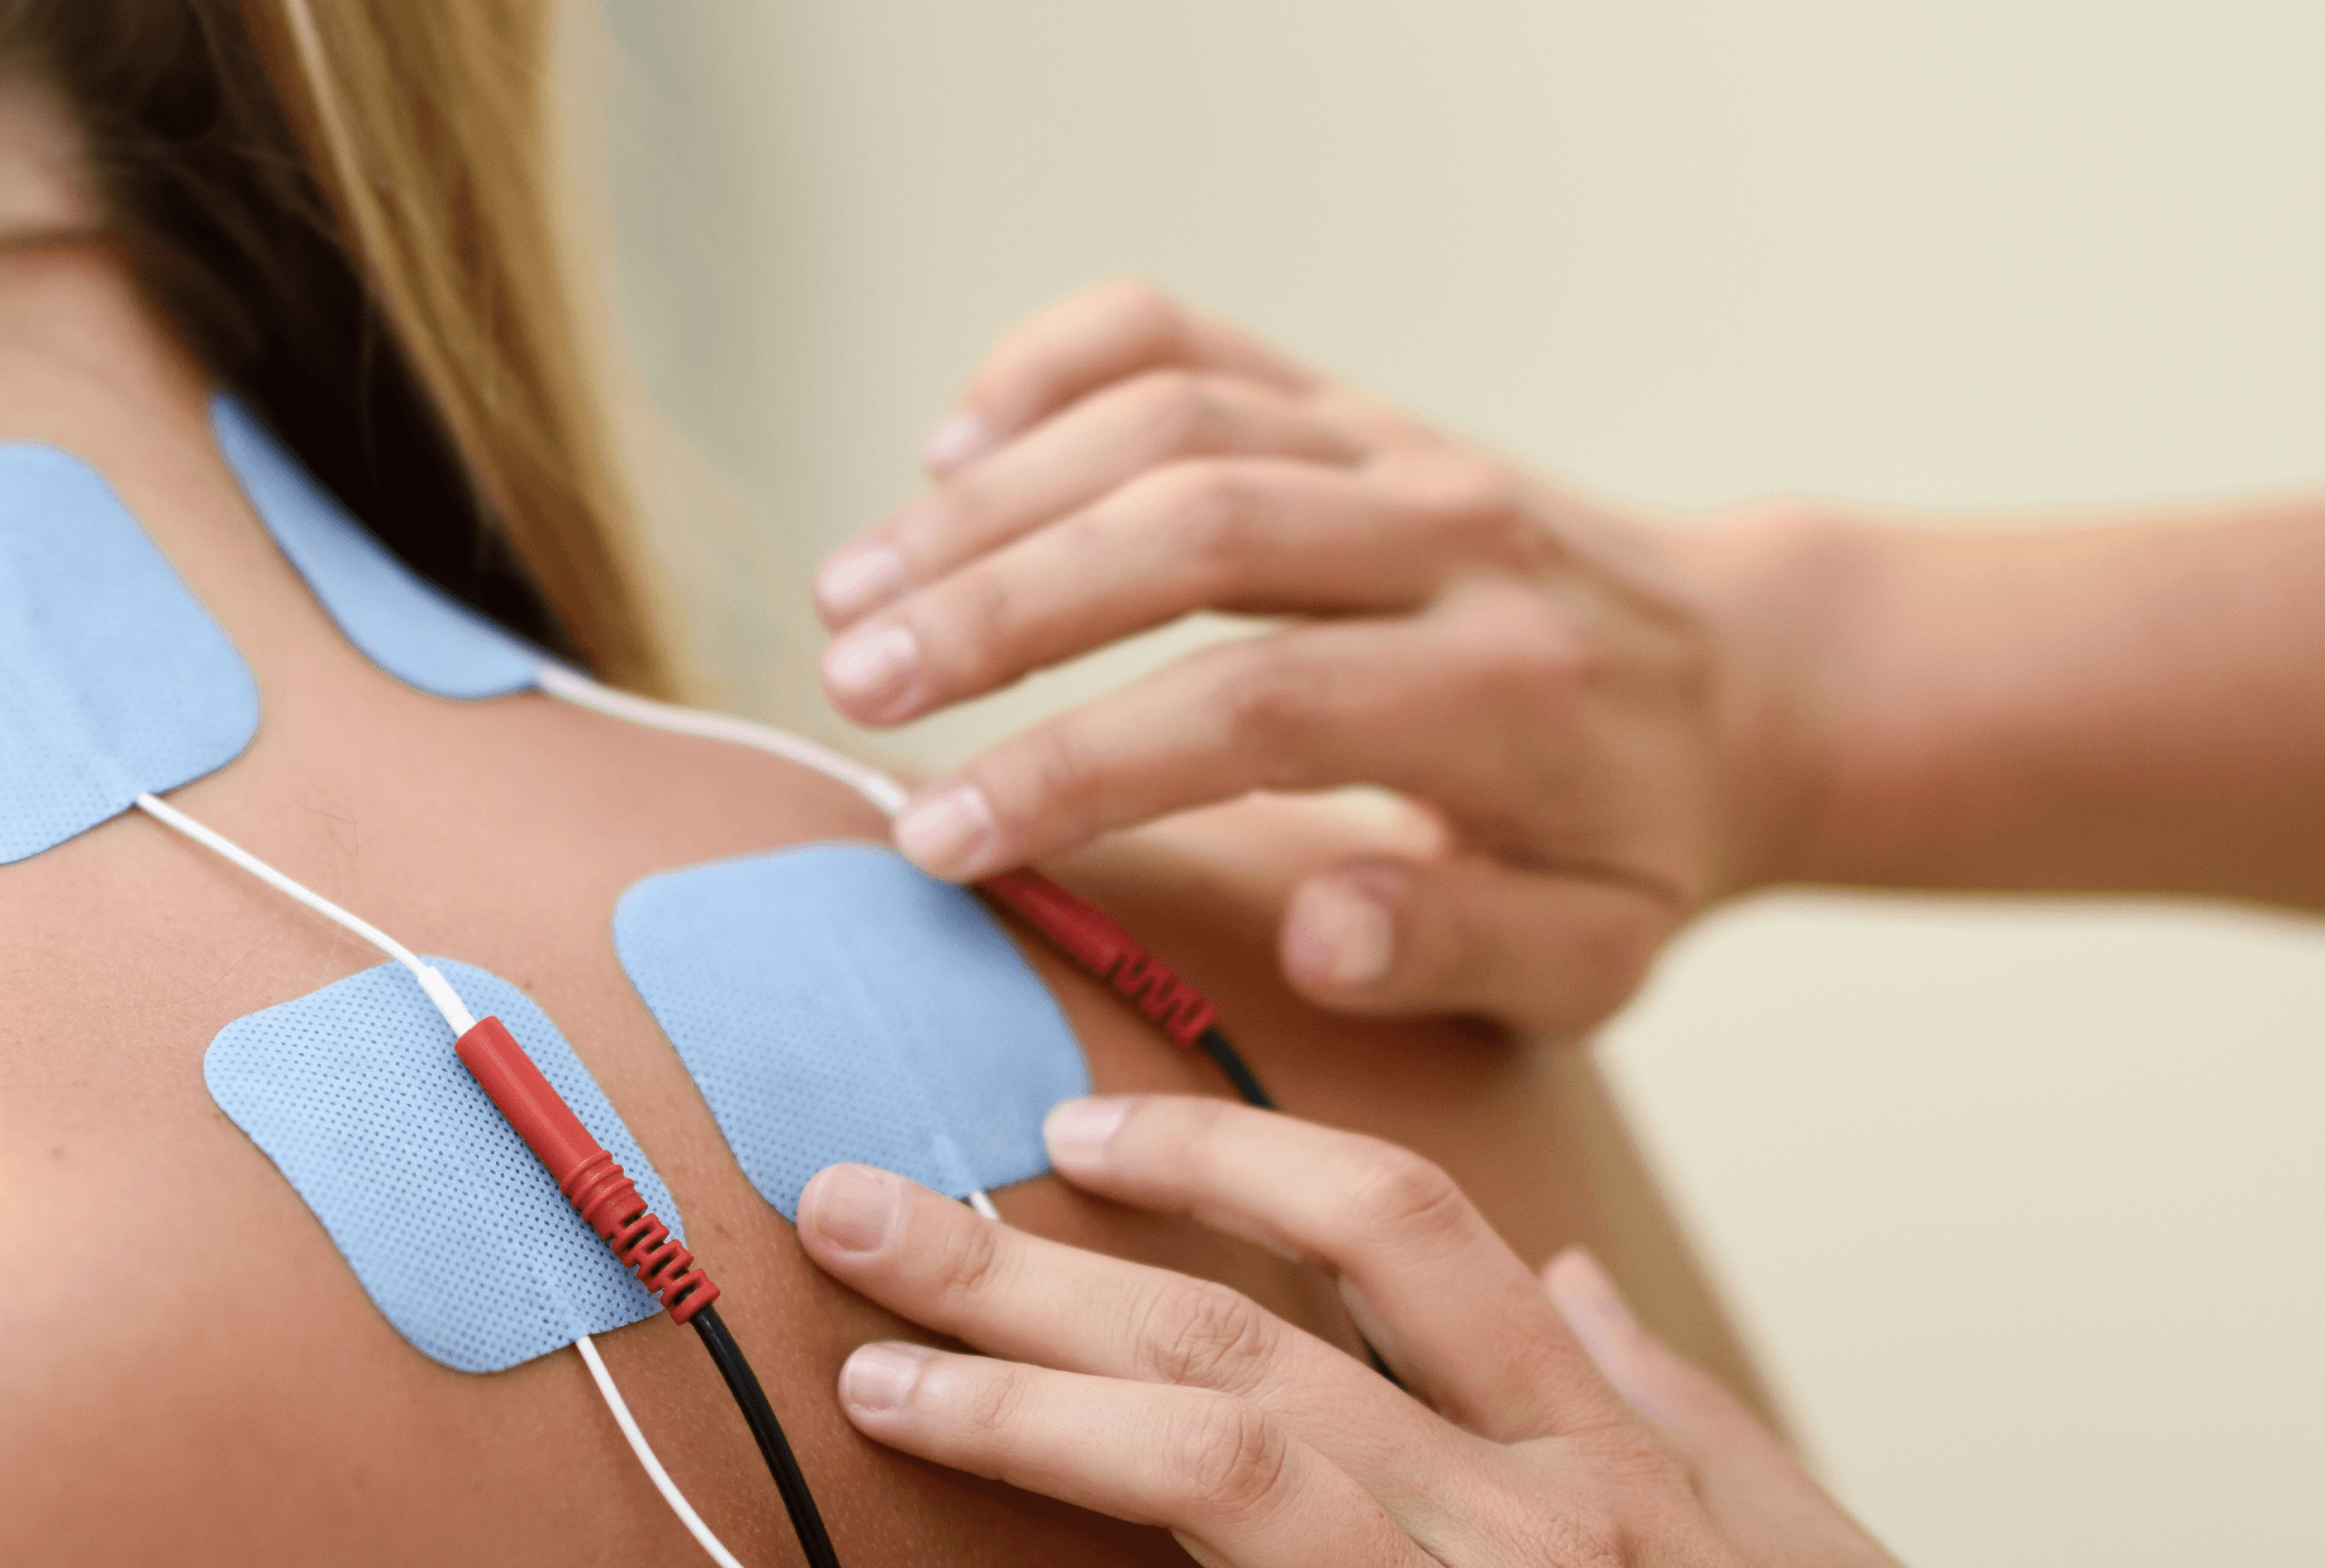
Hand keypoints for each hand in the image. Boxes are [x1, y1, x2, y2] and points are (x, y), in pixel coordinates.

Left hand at [798, 1096, 1897, 1567]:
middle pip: (1235, 1333)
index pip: (1393, 1231)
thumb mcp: (1796, 1555)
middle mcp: (1528, 1520)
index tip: (1071, 1129)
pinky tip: (966, 1518)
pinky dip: (1084, 1546)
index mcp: (1598, 1456)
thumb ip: (1676, 1414)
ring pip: (1210, 1455)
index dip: (1221, 1154)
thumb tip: (1570, 1282)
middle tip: (857, 1209)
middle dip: (1026, 1265)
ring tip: (875, 1369)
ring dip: (1019, 1400)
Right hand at [815, 281, 1814, 1032]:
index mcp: (1505, 691)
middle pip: (1189, 527)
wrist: (1736, 676)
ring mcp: (1389, 444)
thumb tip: (1315, 924)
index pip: (1257, 707)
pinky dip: (1050, 366)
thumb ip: (1461, 952)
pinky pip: (1180, 336)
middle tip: (848, 685)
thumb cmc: (1628, 843)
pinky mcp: (1341, 397)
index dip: (1079, 765)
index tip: (937, 838)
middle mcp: (1447, 534)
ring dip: (991, 501)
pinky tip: (947, 444)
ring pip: (1166, 420)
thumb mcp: (1594, 953)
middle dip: (998, 607)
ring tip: (853, 593)